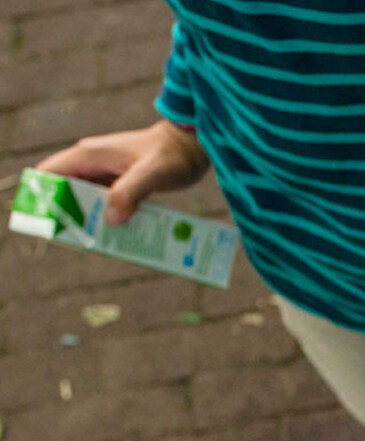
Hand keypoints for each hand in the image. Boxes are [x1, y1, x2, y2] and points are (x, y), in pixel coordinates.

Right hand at [36, 121, 208, 224]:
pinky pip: (104, 201)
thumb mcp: (152, 174)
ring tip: (94, 240)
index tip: (45, 221)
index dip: (41, 195)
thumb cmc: (173, 155)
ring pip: (84, 197)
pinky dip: (106, 215)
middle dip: (65, 213)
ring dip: (87, 217)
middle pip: (63, 190)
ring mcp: (105, 171)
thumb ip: (129, 193)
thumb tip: (109, 219)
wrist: (192, 144)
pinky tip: (114, 233)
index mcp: (89, 155)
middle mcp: (91, 162)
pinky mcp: (119, 180)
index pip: (48, 173)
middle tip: (75, 238)